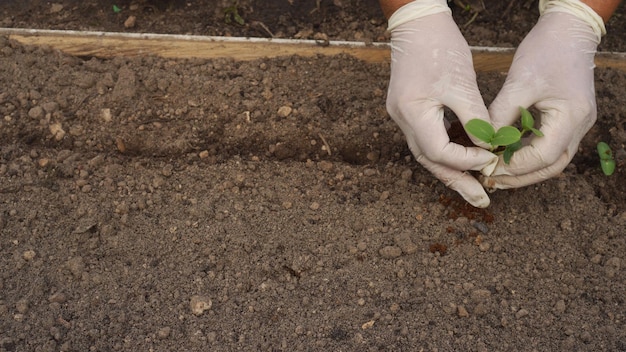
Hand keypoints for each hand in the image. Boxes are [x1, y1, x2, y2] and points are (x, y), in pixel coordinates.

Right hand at [386, 1, 496, 207]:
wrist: (417, 23)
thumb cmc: (440, 47)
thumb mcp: (462, 83)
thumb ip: (475, 119)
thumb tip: (490, 148)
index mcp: (412, 112)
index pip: (439, 152)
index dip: (468, 160)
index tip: (492, 159)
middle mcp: (402, 119)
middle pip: (429, 161)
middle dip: (457, 181)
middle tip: (482, 200)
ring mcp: (403, 115)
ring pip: (427, 153)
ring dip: (451, 170)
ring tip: (474, 188)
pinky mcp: (410, 110)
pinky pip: (428, 139)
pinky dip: (447, 152)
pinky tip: (464, 160)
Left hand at [482, 3, 603, 188]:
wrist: (568, 30)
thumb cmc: (546, 51)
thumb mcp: (518, 83)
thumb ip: (500, 115)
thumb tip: (482, 143)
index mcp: (572, 117)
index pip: (543, 156)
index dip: (514, 166)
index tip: (488, 167)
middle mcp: (580, 126)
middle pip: (551, 166)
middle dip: (520, 176)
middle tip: (491, 178)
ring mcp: (577, 124)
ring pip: (552, 160)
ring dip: (524, 168)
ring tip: (495, 171)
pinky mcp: (568, 120)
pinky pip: (549, 146)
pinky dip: (528, 154)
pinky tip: (506, 154)